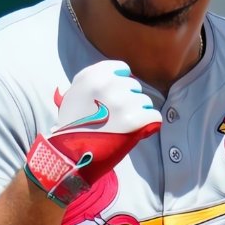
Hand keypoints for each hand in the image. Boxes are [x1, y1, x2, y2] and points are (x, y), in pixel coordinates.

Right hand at [26, 60, 160, 206]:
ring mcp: (122, 103)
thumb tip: (120, 73)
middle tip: (116, 116)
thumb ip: (94, 79)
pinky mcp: (133, 121)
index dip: (121, 83)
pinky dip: (149, 125)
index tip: (116, 95)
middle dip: (129, 99)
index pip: (121, 68)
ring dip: (138, 112)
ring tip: (122, 125)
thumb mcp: (75, 93)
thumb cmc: (73, 125)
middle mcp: (109, 85)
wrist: (70, 155)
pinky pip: (154, 116)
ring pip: (145, 101)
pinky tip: (136, 132)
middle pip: (134, 85)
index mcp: (93, 76)